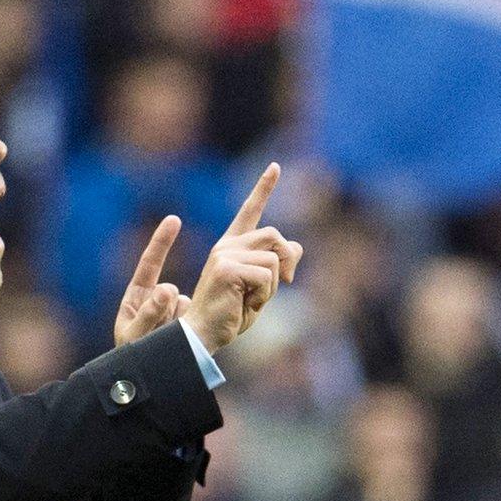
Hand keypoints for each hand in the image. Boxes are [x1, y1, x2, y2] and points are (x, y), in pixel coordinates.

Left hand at [114, 215, 188, 347]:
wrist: (145, 379)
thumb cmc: (132, 357)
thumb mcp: (134, 337)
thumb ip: (148, 314)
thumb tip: (167, 289)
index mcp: (137, 295)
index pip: (150, 264)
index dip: (162, 241)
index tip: (174, 219)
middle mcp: (156, 299)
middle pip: (170, 291)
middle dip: (169, 305)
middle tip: (165, 324)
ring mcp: (172, 312)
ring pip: (184, 306)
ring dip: (177, 324)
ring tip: (164, 343)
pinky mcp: (186, 322)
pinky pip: (192, 317)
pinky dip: (186, 328)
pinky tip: (177, 341)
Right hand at [183, 162, 302, 353]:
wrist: (204, 333)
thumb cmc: (230, 314)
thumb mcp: (261, 288)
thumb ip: (276, 266)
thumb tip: (296, 246)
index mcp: (232, 246)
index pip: (250, 211)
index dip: (264, 188)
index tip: (275, 167)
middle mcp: (226, 245)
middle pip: (274, 235)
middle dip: (287, 259)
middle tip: (286, 281)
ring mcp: (224, 255)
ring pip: (274, 258)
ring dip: (273, 285)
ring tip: (252, 299)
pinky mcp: (226, 268)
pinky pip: (267, 275)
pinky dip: (264, 295)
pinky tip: (245, 304)